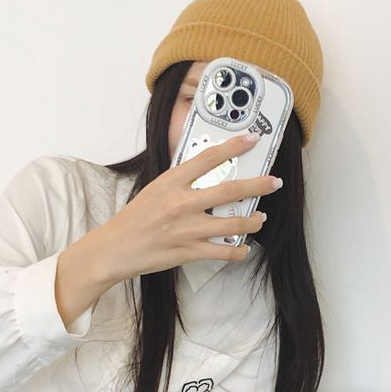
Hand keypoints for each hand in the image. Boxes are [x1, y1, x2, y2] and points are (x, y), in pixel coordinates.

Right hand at [99, 130, 279, 278]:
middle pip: (230, 190)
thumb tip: (208, 175)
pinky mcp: (189, 251)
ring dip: (253, 220)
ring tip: (260, 218)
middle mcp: (182, 203)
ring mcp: (187, 229)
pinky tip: (244, 248)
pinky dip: (238, 251)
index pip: (208, 158)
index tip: (252, 140)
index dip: (234, 147)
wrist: (116, 248)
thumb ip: (181, 182)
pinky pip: (223, 251)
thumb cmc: (134, 219)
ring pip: (233, 224)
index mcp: (171, 182)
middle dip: (258, 185)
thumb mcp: (155, 190)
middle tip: (274, 182)